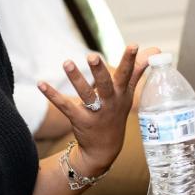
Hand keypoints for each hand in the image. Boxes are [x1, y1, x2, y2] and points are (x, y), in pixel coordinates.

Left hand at [38, 45, 155, 176]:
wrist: (105, 149)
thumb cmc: (116, 114)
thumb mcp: (128, 94)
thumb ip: (136, 72)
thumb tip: (154, 51)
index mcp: (122, 94)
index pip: (128, 75)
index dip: (130, 60)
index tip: (133, 45)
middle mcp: (110, 102)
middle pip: (106, 85)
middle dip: (99, 71)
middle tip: (92, 56)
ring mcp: (95, 113)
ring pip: (86, 94)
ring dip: (76, 79)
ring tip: (66, 62)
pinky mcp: (80, 120)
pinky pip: (65, 106)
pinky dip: (52, 94)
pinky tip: (41, 83)